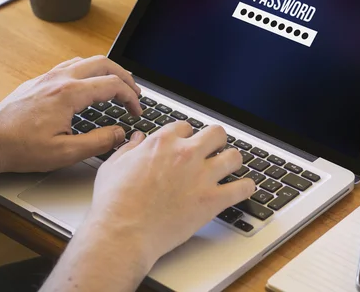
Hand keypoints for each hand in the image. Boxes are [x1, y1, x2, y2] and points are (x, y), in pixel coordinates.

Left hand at [0, 55, 141, 173]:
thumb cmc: (21, 148)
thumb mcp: (65, 153)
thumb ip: (98, 142)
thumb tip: (120, 133)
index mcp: (69, 94)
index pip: (112, 85)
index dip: (131, 98)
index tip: (136, 111)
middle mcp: (60, 79)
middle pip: (104, 63)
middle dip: (125, 77)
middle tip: (135, 93)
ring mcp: (49, 76)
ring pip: (88, 60)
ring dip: (108, 71)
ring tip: (118, 86)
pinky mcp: (41, 80)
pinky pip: (72, 65)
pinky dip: (90, 71)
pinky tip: (90, 84)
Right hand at [87, 122, 255, 267]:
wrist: (122, 233)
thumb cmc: (114, 203)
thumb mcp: (113, 166)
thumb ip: (129, 149)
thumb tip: (136, 138)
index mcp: (162, 143)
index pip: (186, 127)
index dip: (186, 136)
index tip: (186, 144)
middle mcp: (186, 154)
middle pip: (217, 133)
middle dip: (216, 141)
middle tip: (213, 151)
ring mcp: (201, 176)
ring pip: (234, 156)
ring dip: (233, 161)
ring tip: (230, 168)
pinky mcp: (212, 200)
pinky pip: (243, 188)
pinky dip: (246, 188)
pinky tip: (244, 189)